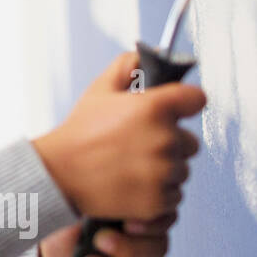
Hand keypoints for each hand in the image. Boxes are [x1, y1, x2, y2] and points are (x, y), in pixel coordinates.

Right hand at [32, 51, 205, 220]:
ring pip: (181, 170)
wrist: (59, 175)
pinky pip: (174, 196)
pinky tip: (132, 184)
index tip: (175, 111)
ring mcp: (162, 172)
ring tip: (131, 167)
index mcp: (154, 108)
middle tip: (137, 145)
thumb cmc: (80, 133)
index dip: (186, 104)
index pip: (197, 99)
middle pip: (190, 141)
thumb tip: (150, 56)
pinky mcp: (158, 200)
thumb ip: (127, 66)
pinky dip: (157, 193)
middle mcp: (163, 139)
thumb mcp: (99, 90)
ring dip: (163, 170)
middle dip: (169, 143)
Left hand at [39, 212, 177, 256]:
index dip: (150, 223)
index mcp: (142, 213)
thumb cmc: (70, 226)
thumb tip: (103, 203)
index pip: (163, 216)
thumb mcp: (77, 210)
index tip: (127, 224)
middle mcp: (152, 239)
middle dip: (127, 248)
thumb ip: (96, 208)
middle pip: (158, 247)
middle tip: (98, 242)